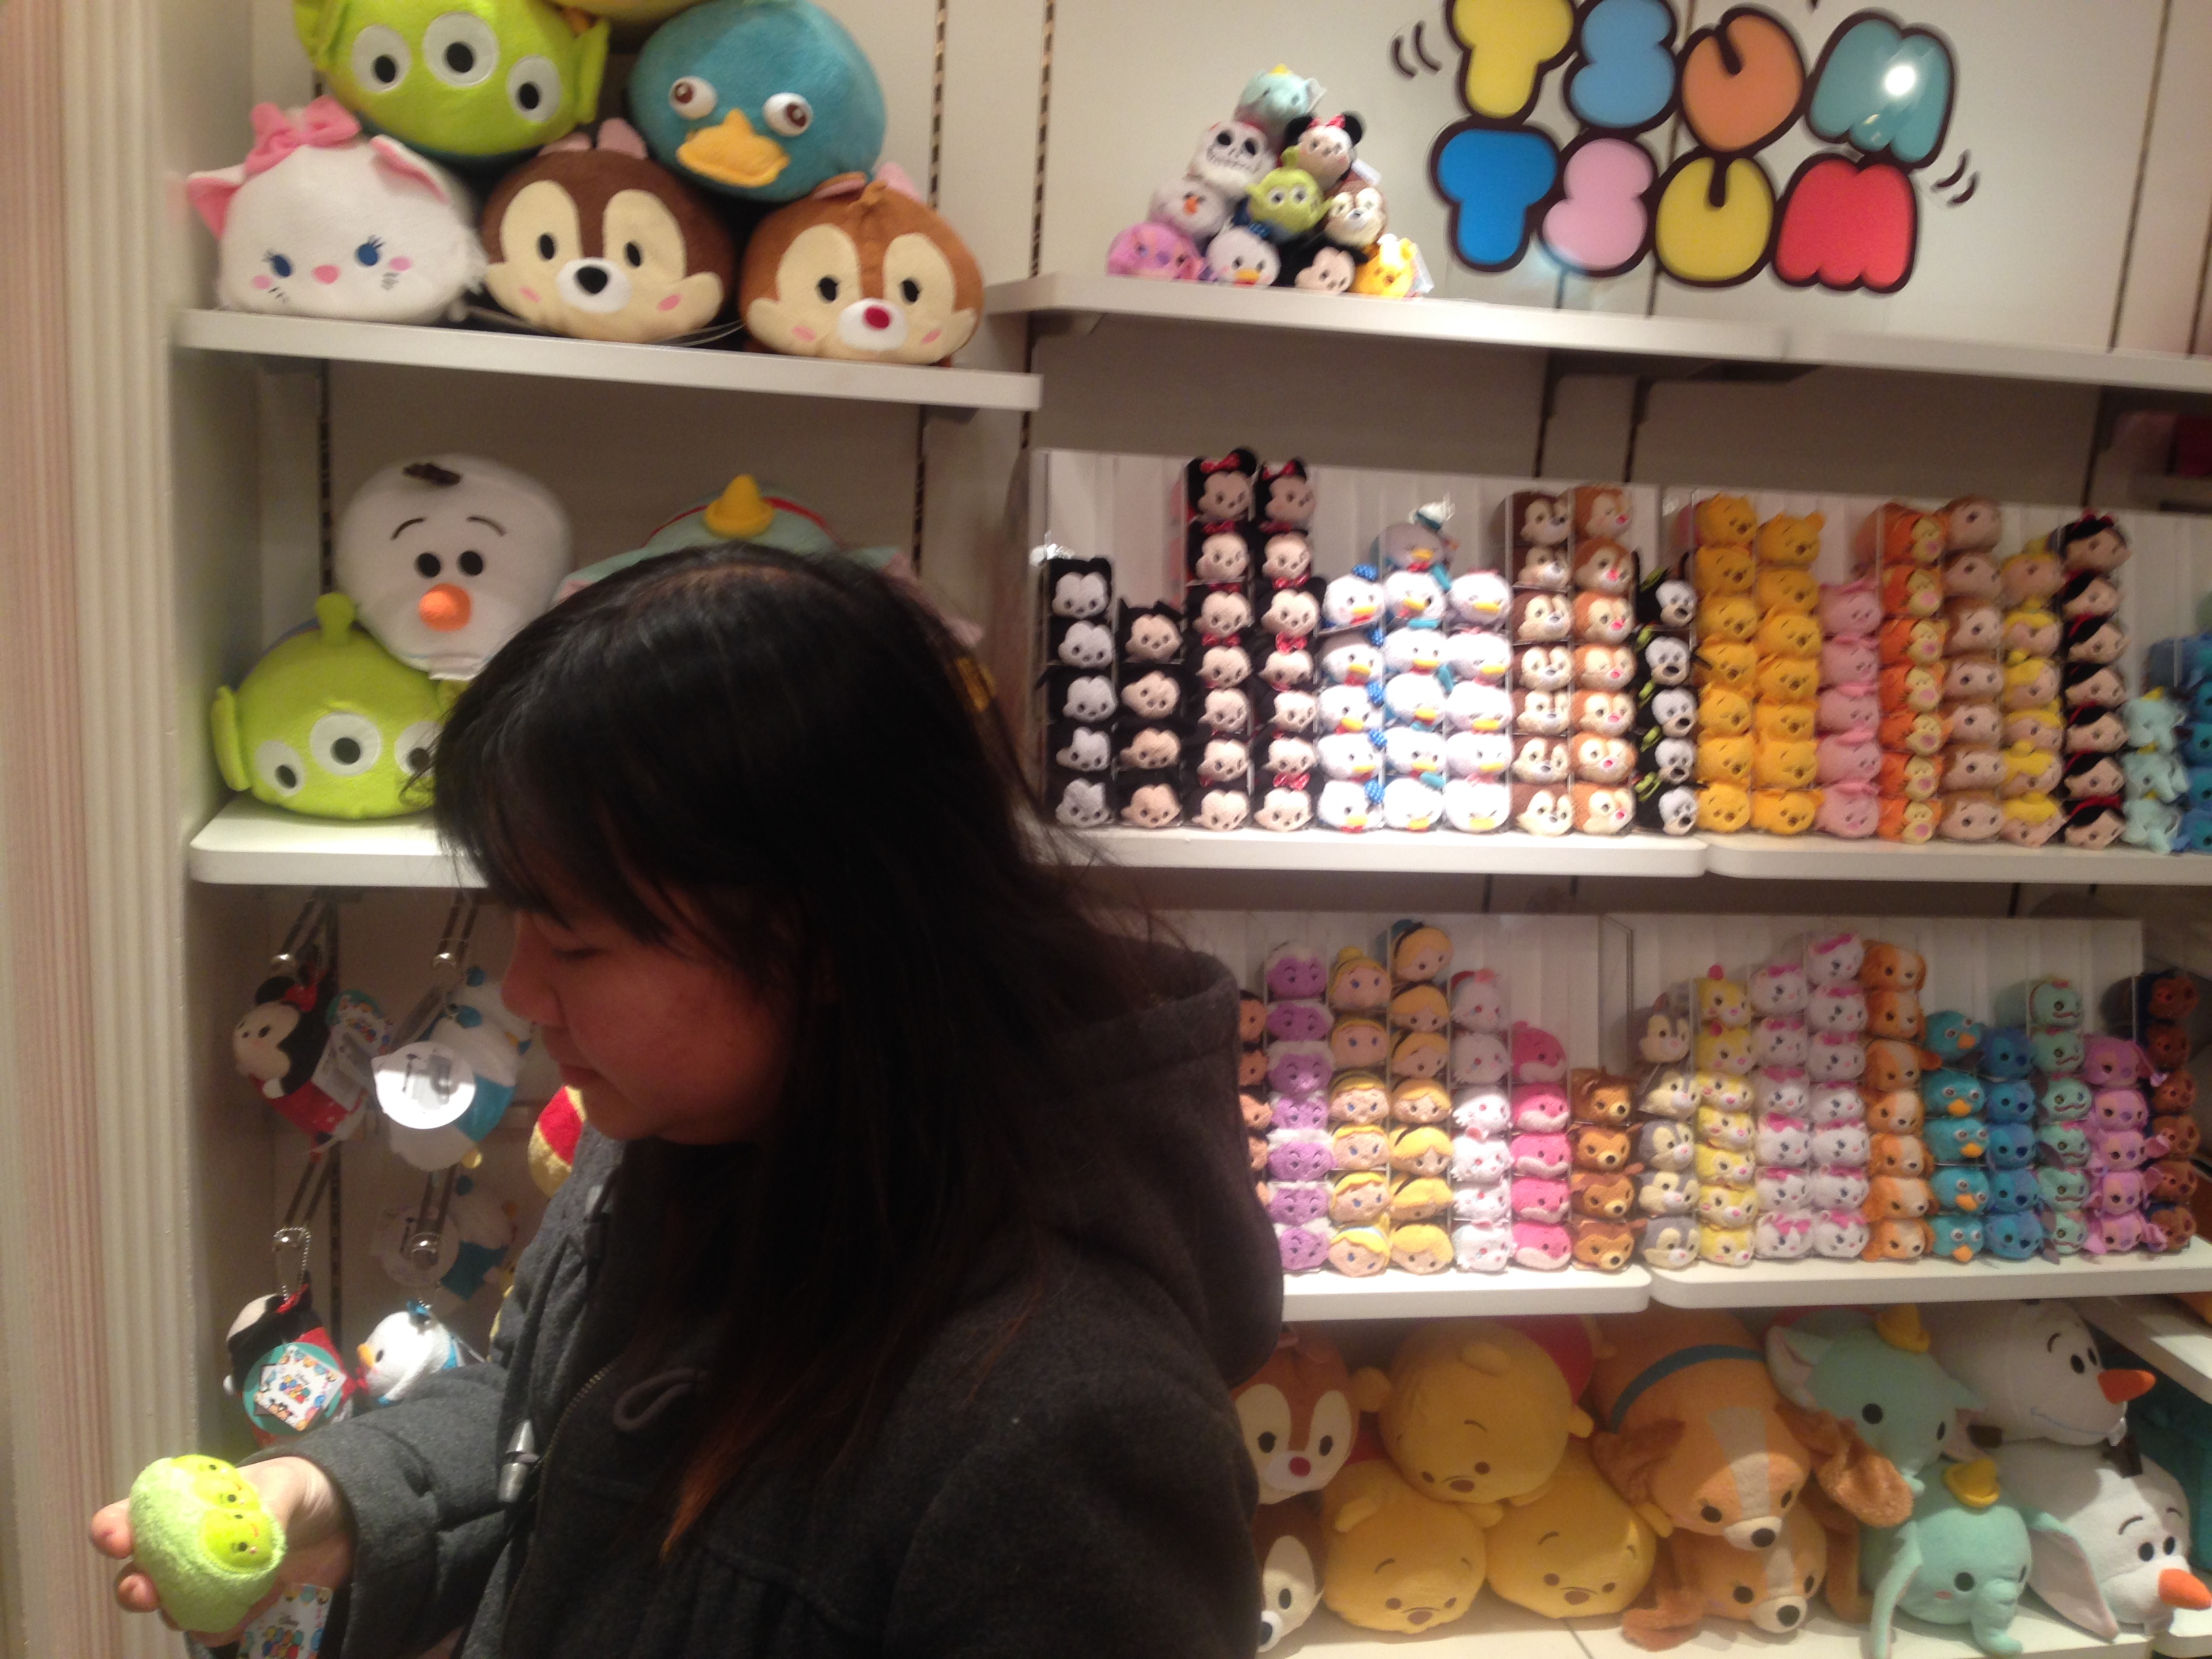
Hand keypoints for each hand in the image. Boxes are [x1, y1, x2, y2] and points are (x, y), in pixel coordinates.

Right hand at [90, 1456, 355, 1638]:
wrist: (344, 1523)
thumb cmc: (304, 1490)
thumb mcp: (290, 1482)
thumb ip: (268, 1502)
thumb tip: (252, 1531)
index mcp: (184, 1505)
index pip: (131, 1516)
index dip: (113, 1529)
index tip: (116, 1540)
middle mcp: (183, 1548)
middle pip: (139, 1575)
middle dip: (133, 1587)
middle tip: (143, 1592)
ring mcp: (206, 1583)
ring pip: (171, 1609)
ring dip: (178, 1613)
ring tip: (201, 1613)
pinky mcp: (233, 1610)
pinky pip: (212, 1628)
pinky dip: (220, 1627)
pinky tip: (239, 1619)